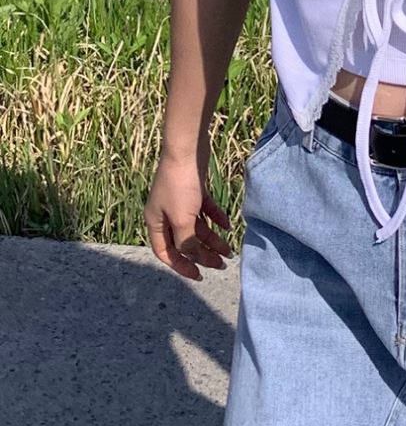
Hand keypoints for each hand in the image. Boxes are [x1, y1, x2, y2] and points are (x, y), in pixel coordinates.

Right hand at [144, 149, 232, 280]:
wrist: (187, 150)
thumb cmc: (180, 185)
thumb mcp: (183, 219)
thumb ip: (187, 242)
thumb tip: (194, 257)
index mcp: (155, 222)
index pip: (165, 252)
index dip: (181, 266)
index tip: (199, 275)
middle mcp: (165, 214)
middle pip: (184, 241)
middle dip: (202, 254)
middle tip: (222, 264)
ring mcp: (180, 202)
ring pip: (196, 228)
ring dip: (212, 240)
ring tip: (229, 250)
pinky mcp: (194, 190)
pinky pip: (205, 211)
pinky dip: (215, 218)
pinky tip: (228, 226)